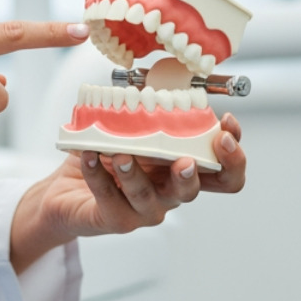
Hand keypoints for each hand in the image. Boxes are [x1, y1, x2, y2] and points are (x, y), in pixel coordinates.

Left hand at [8, 111, 245, 272]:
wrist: (67, 191)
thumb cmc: (107, 157)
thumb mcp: (136, 130)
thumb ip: (153, 113)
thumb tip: (161, 81)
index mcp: (181, 171)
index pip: (224, 174)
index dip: (233, 157)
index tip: (225, 129)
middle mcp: (169, 194)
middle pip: (195, 190)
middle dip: (196, 172)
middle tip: (185, 158)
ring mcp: (144, 211)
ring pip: (149, 198)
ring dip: (135, 174)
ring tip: (120, 155)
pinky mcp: (115, 219)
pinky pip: (108, 197)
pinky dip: (96, 173)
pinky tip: (88, 154)